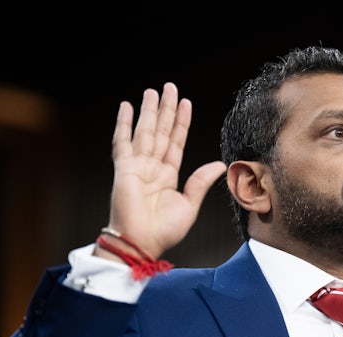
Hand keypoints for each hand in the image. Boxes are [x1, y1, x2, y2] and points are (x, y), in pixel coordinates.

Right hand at [103, 82, 226, 258]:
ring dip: (149, 111)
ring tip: (152, 91)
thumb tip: (219, 164)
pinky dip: (123, 124)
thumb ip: (201, 182)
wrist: (142, 243)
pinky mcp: (124, 169)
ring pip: (145, 131)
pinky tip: (126, 107)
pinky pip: (122, 142)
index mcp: (168, 176)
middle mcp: (152, 168)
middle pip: (161, 131)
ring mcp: (137, 167)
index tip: (185, 103)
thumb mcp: (189, 204)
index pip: (176, 142)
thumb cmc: (164, 231)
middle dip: (165, 109)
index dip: (181, 123)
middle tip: (170, 87)